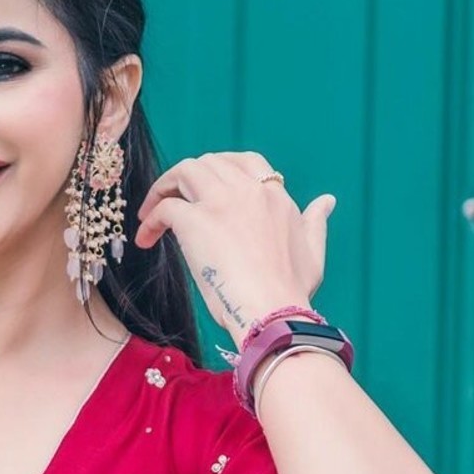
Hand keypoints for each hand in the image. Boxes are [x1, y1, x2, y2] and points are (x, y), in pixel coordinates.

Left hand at [133, 150, 335, 337]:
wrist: (274, 312)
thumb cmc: (291, 292)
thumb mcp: (312, 251)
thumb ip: (315, 222)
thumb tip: (327, 201)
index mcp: (276, 197)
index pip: (246, 163)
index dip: (221, 170)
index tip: (206, 192)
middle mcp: (249, 191)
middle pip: (210, 162)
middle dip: (187, 178)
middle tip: (173, 201)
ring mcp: (222, 203)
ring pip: (185, 171)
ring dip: (164, 188)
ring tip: (151, 214)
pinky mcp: (196, 222)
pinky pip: (165, 207)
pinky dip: (152, 218)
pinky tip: (146, 238)